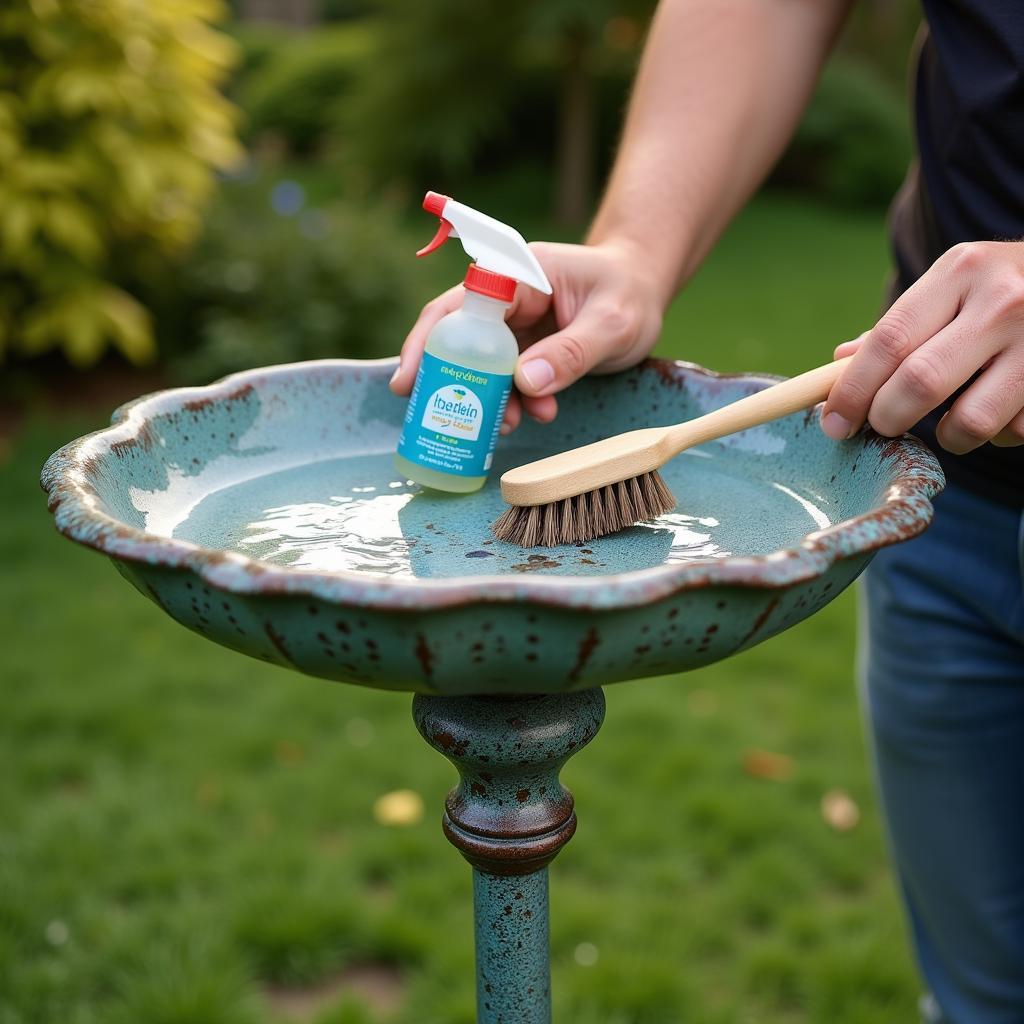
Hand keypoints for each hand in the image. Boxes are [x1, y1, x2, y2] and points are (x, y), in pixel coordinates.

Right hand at [388, 240, 665, 432]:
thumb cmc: (630, 292)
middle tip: (436, 417)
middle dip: (448, 380)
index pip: (460, 305)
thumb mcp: (612, 323)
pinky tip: (537, 412)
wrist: (645, 293)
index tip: (411, 380)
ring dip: (490, 399)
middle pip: (459, 338)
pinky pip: (508, 378)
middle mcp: (509, 298)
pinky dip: (517, 400)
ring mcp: (516, 325)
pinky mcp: (527, 348)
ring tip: (505, 426)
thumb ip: (571, 352)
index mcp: (519, 276)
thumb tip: (524, 382)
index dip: (429, 342)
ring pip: (483, 365)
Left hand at [822, 240, 1023, 452]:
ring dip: (946, 437)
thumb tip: (839, 365)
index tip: (834, 423)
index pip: (889, 341)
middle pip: (920, 383)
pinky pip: (1014, 430)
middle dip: (887, 418)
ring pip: (971, 420)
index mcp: (960, 270)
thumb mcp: (950, 285)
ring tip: (946, 425)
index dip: (852, 391)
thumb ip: (897, 327)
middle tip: (881, 426)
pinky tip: (998, 413)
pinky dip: (996, 436)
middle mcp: (1003, 299)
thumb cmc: (996, 288)